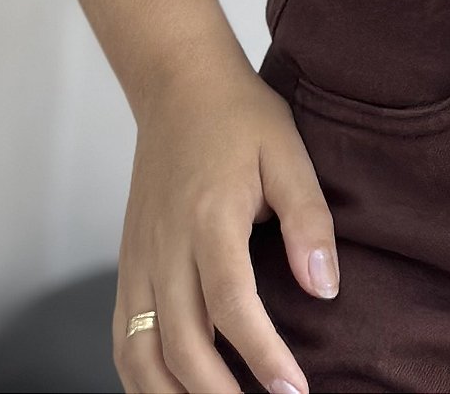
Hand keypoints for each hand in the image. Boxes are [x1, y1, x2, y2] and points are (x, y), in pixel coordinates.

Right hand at [115, 60, 338, 393]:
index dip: (262, 353)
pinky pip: (125, 339)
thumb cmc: (239, 117)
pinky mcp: (127, 267)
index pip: (231, 304)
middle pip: (182, 344)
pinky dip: (143, 379)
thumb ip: (309, 220)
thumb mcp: (288, 152)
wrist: (178, 86)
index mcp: (208, 217)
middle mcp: (165, 247)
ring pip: (142, 355)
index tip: (294, 389)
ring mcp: (139, 261)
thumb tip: (325, 288)